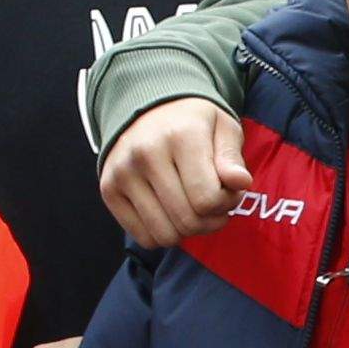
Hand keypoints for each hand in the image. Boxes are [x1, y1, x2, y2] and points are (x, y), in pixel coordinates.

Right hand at [97, 95, 251, 249]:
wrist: (147, 110)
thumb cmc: (194, 125)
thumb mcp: (223, 128)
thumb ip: (232, 157)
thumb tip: (240, 182)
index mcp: (180, 136)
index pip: (208, 199)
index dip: (227, 203)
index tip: (228, 190)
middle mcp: (145, 154)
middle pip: (188, 220)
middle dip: (210, 220)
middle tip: (213, 202)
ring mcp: (122, 173)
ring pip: (165, 235)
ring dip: (187, 231)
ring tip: (193, 208)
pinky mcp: (109, 190)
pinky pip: (144, 237)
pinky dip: (163, 233)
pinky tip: (170, 212)